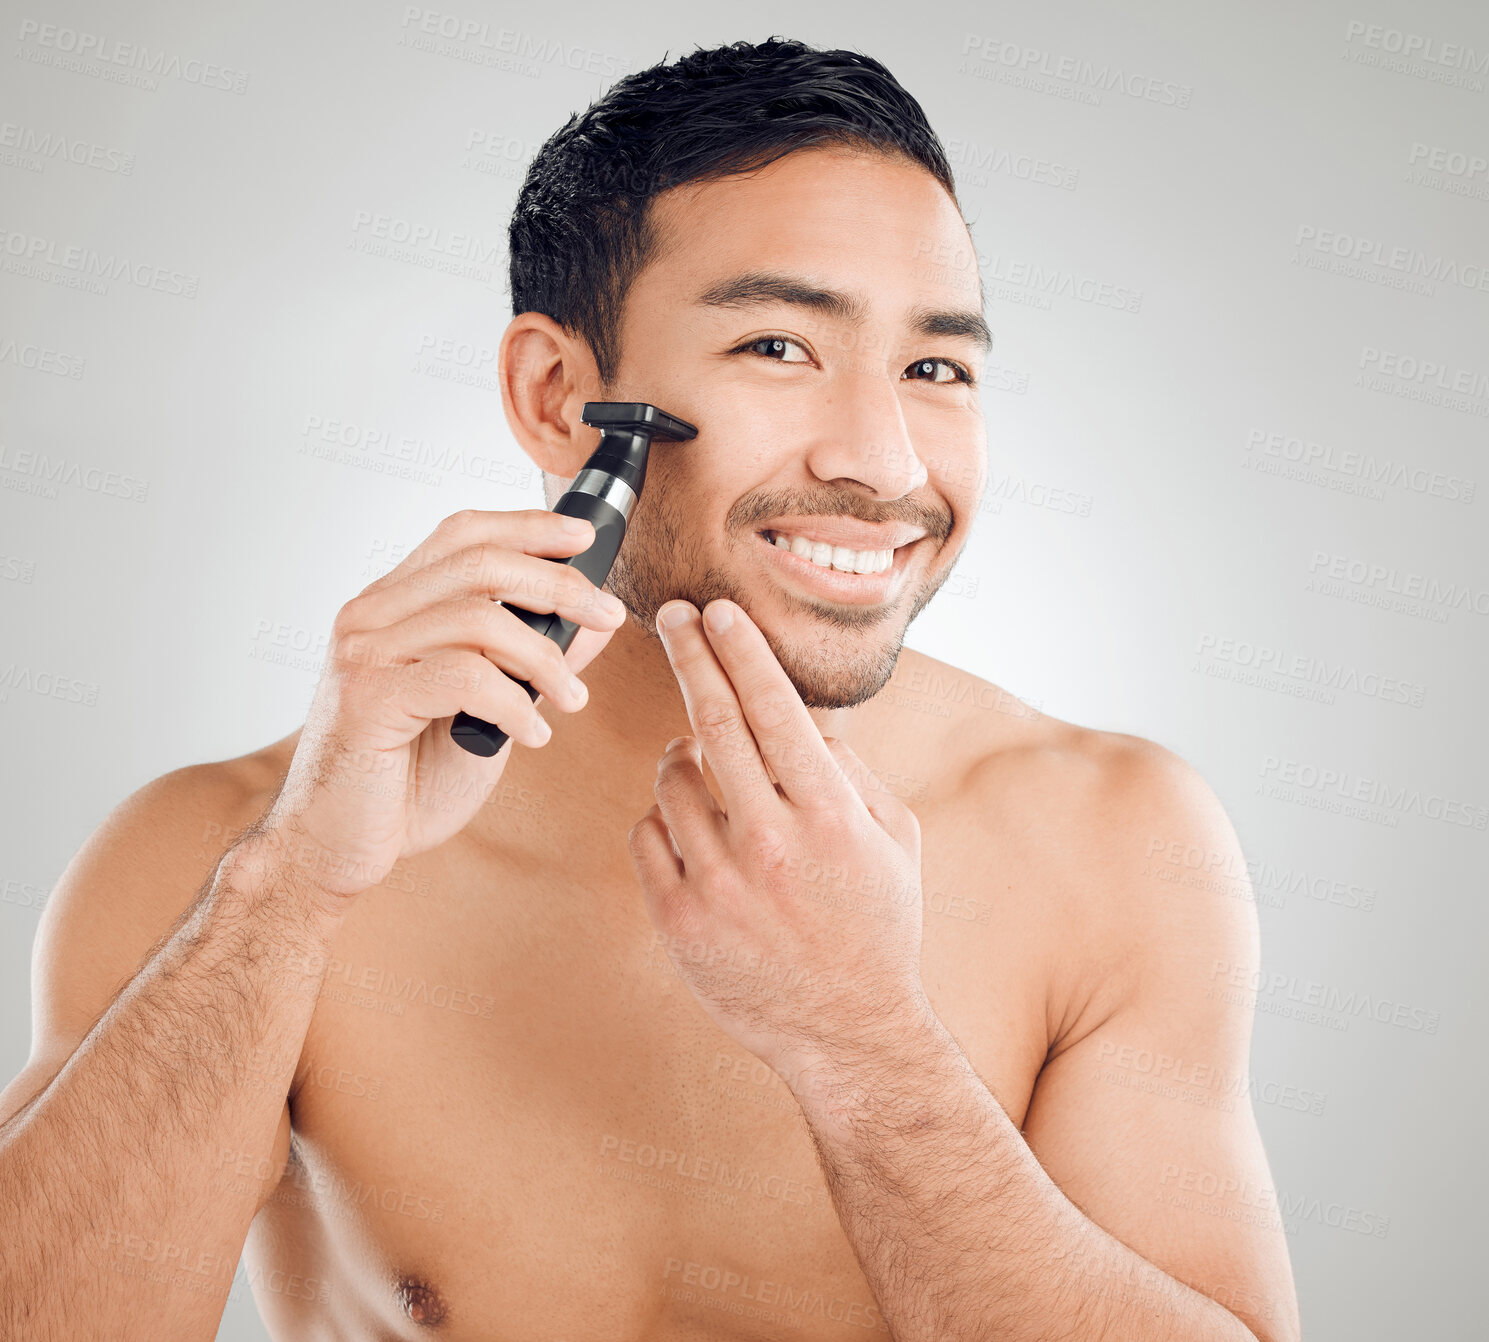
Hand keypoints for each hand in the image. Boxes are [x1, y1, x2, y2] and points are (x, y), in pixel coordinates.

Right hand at [252, 509, 626, 900]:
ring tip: (572, 699)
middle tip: (609, 615)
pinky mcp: (368, 699)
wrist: (334, 847)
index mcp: (392, 606)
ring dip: (546, 656)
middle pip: (479, 563)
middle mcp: (370, 617)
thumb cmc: (404, 781)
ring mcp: (364, 654)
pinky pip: (464, 677)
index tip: (585, 537)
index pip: (463, 533)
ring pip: (479, 618)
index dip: (529, 527)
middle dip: (558, 584)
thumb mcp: (486, 710)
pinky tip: (533, 734)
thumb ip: (528, 662)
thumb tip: (593, 623)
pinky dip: (515, 703)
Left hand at [627, 597, 930, 1095]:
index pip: (772, 707)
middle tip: (672, 617)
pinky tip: (690, 829)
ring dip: (679, 755)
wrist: (848, 1031)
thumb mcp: (894, 837)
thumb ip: (850, 768)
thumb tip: (799, 717)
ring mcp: (718, 884)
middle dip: (689, 657)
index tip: (715, 611)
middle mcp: (770, 842)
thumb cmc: (877, 924)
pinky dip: (661, 818)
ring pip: (669, 778)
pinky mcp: (678, 920)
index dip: (738, 650)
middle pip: (711, 722)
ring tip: (701, 765)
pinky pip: (645, 835)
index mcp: (829, 814)